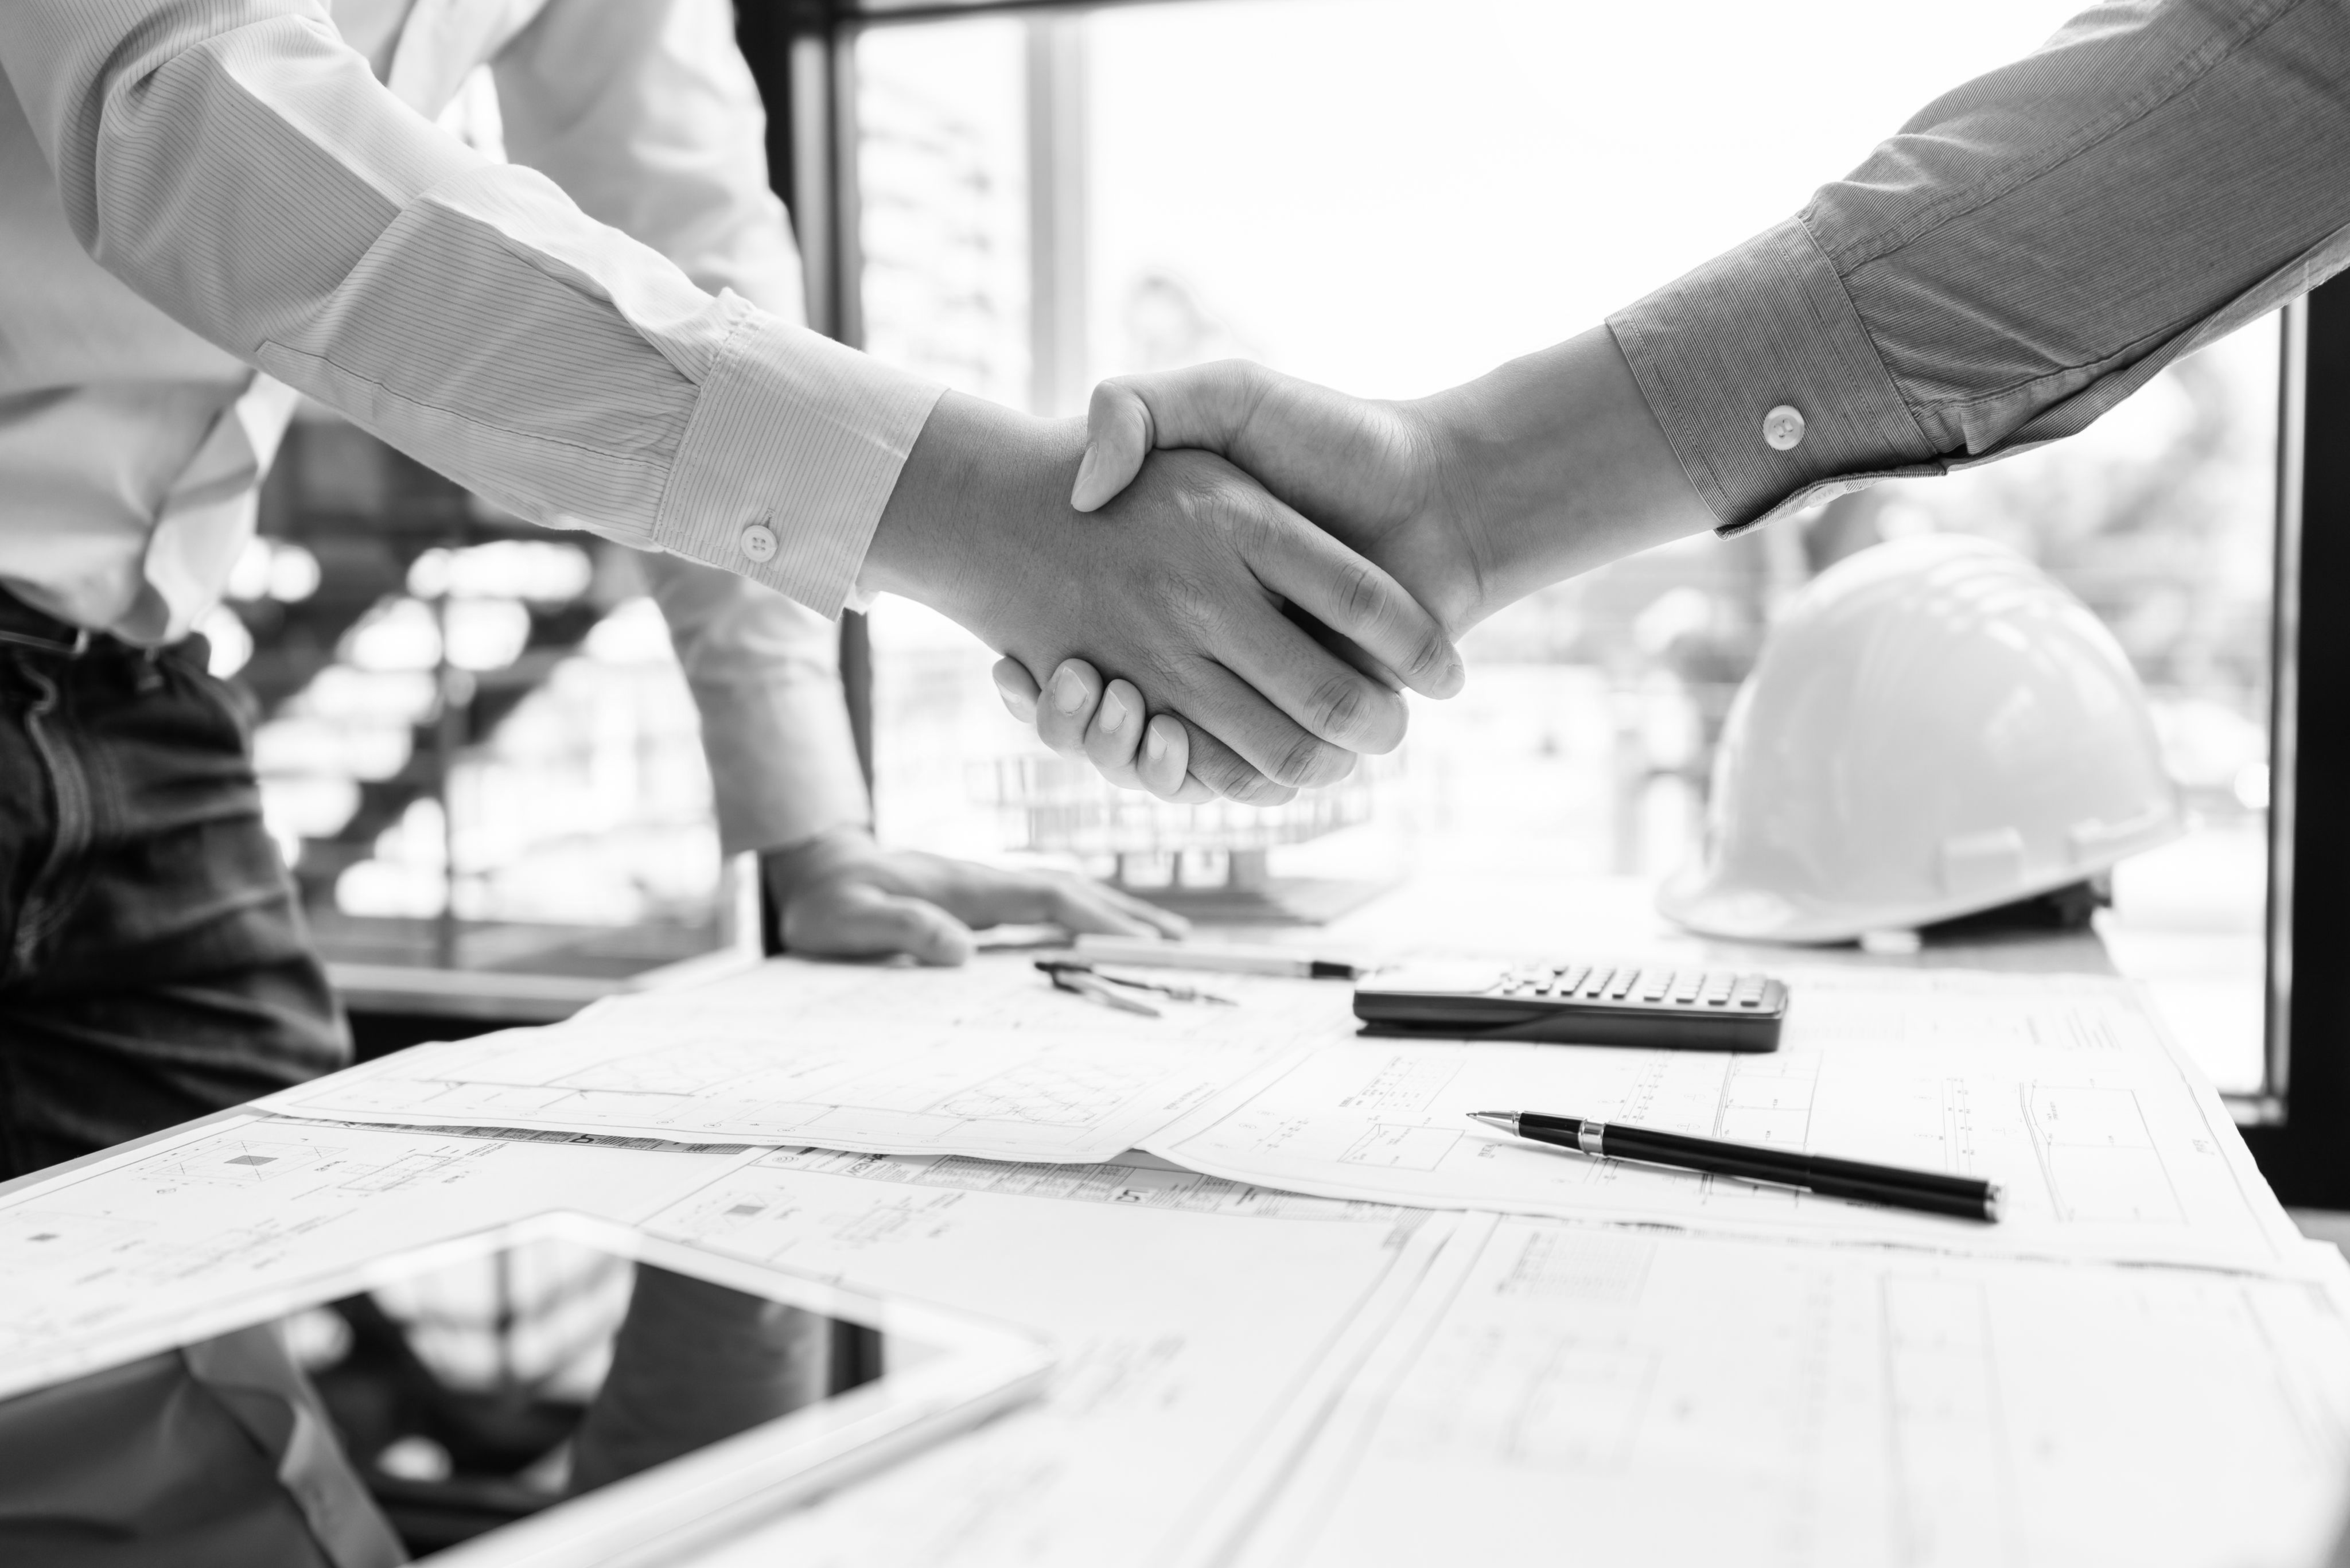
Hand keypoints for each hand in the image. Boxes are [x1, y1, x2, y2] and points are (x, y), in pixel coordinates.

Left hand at [762, 826, 1184, 965]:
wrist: (810, 871)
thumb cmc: (827, 902)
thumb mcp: (851, 920)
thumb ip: (902, 929)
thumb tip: (961, 951)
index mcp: (965, 886)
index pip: (1048, 895)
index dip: (1098, 915)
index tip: (1141, 940)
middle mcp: (983, 881)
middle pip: (1070, 888)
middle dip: (1125, 912)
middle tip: (1179, 941)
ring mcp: (982, 887)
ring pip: (1061, 892)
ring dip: (1111, 911)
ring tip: (1158, 936)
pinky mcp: (975, 899)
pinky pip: (1040, 904)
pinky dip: (1080, 913)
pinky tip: (1098, 931)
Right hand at [996, 330, 1721, 780]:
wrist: (1445, 492)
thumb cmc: (1336, 436)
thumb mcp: (1226, 394)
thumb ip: (1140, 404)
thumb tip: (1082, 483)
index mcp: (1180, 581)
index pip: (1079, 653)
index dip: (1034, 682)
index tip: (1009, 668)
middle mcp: (1208, 641)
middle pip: (1108, 720)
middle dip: (1072, 725)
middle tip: (1061, 687)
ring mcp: (1250, 687)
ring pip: (1159, 756)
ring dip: (1117, 751)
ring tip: (1105, 702)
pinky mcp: (1297, 722)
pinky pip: (1225, 776)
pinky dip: (1184, 773)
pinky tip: (1159, 734)